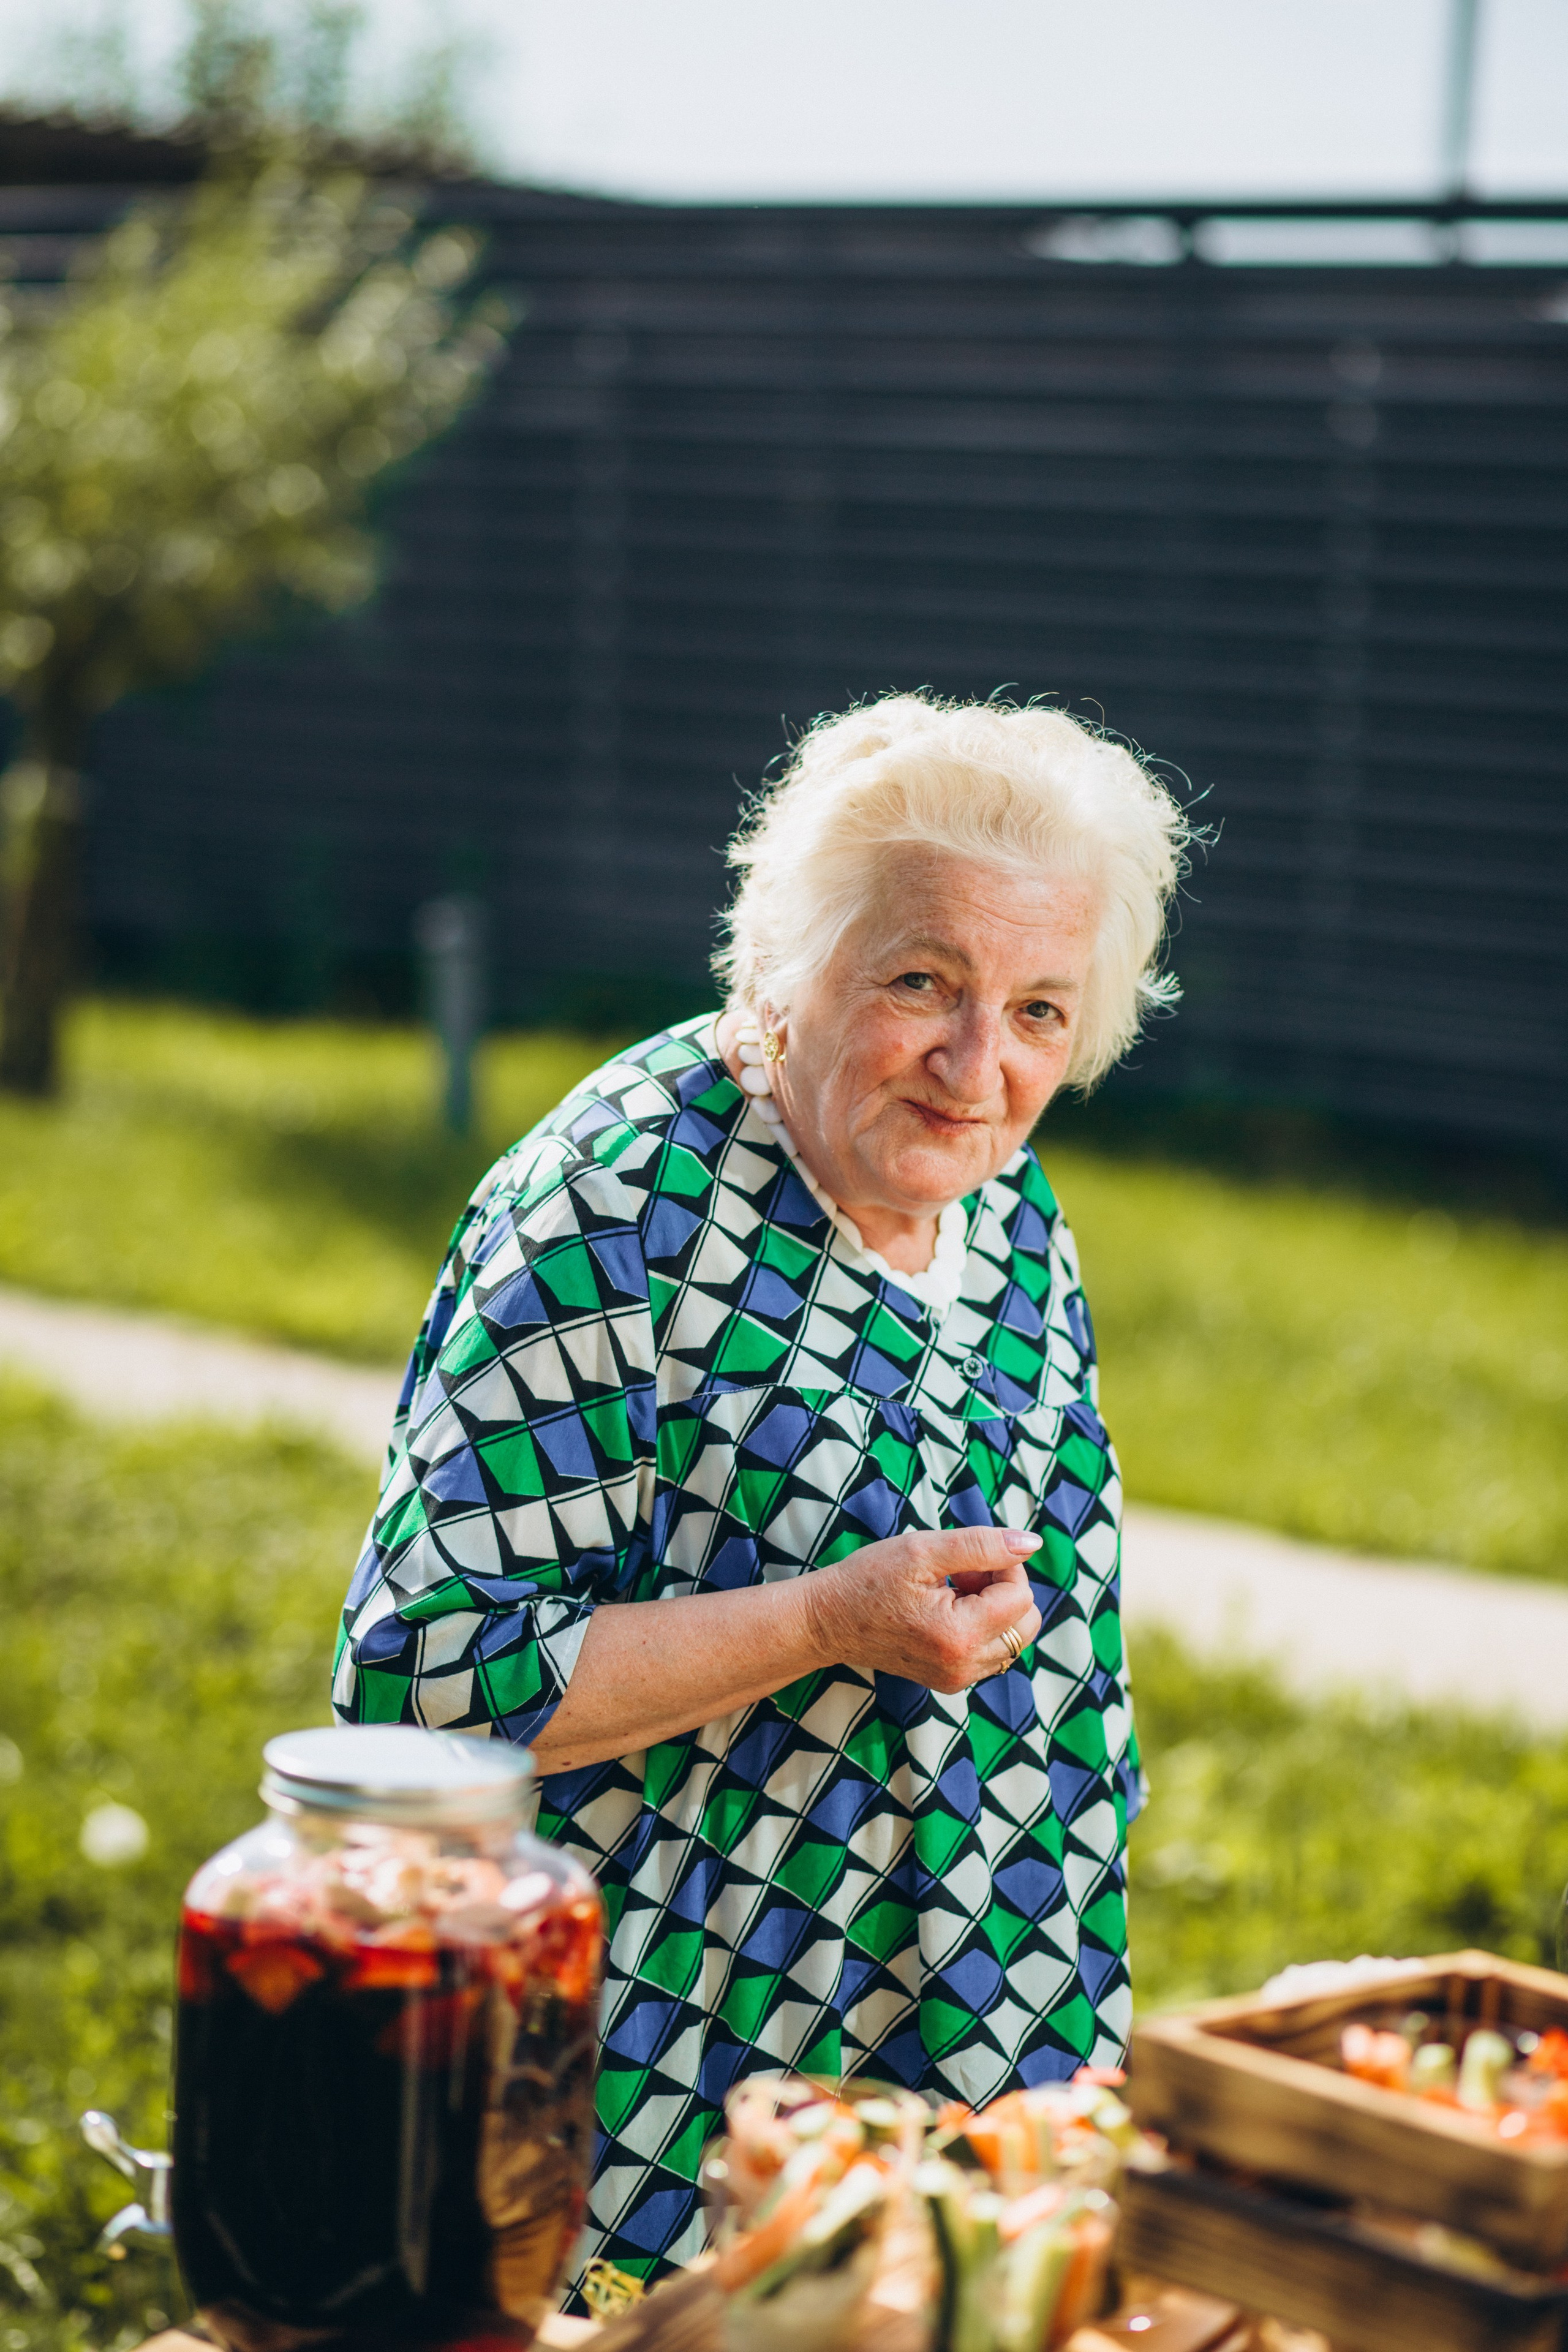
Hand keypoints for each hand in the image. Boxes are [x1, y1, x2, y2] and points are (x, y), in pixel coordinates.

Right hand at [804, 1527, 1043, 1693]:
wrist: (826, 1622)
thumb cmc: (868, 1581)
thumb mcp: (923, 1550)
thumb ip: (982, 1545)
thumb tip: (1032, 1543)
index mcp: (959, 1635)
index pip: (1021, 1596)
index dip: (1004, 1566)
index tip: (968, 1559)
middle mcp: (964, 1666)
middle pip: (1026, 1623)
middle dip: (1004, 1589)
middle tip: (963, 1574)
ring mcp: (958, 1679)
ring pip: (1013, 1638)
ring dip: (994, 1608)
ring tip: (952, 1591)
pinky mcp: (951, 1681)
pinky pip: (992, 1651)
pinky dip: (982, 1626)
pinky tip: (947, 1610)